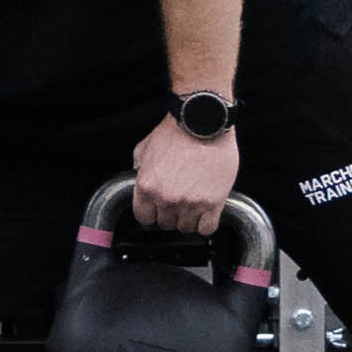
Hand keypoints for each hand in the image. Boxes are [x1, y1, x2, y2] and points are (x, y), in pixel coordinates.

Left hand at [127, 116, 238, 234]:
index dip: (152, 214)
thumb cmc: (176, 131)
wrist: (203, 122)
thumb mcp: (145, 147)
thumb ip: (139, 167)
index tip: (158, 210)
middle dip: (172, 214)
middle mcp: (166, 198)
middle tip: (180, 200)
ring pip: (186, 228)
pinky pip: (207, 228)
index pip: (144, 218)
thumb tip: (138, 176)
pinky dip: (206, 223)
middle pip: (166, 224)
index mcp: (147, 186)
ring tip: (194, 202)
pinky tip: (207, 211)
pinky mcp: (212, 203)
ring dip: (190, 218)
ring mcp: (190, 202)